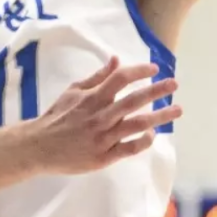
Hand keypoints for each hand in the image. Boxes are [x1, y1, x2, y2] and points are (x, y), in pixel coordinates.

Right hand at [25, 57, 181, 174]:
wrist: (39, 147)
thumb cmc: (57, 117)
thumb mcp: (73, 91)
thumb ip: (97, 77)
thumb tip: (116, 60)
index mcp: (92, 98)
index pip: (120, 79)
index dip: (138, 71)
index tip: (154, 68)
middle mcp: (100, 116)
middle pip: (133, 101)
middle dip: (156, 91)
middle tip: (174, 83)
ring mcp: (103, 137)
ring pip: (136, 125)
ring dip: (159, 117)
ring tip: (177, 110)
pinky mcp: (103, 157)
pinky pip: (128, 149)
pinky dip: (143, 142)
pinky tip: (153, 135)